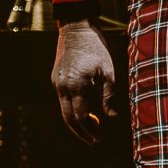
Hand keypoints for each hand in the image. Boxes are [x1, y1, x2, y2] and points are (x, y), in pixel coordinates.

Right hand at [52, 22, 118, 144]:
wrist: (76, 28)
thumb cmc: (96, 48)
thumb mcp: (108, 70)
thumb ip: (109, 94)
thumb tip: (112, 116)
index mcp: (77, 85)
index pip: (80, 117)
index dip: (89, 130)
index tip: (99, 137)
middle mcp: (63, 86)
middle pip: (68, 118)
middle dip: (81, 132)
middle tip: (94, 139)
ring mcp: (57, 83)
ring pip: (64, 110)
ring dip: (76, 121)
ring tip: (92, 124)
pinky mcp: (55, 78)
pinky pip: (62, 99)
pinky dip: (72, 108)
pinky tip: (84, 108)